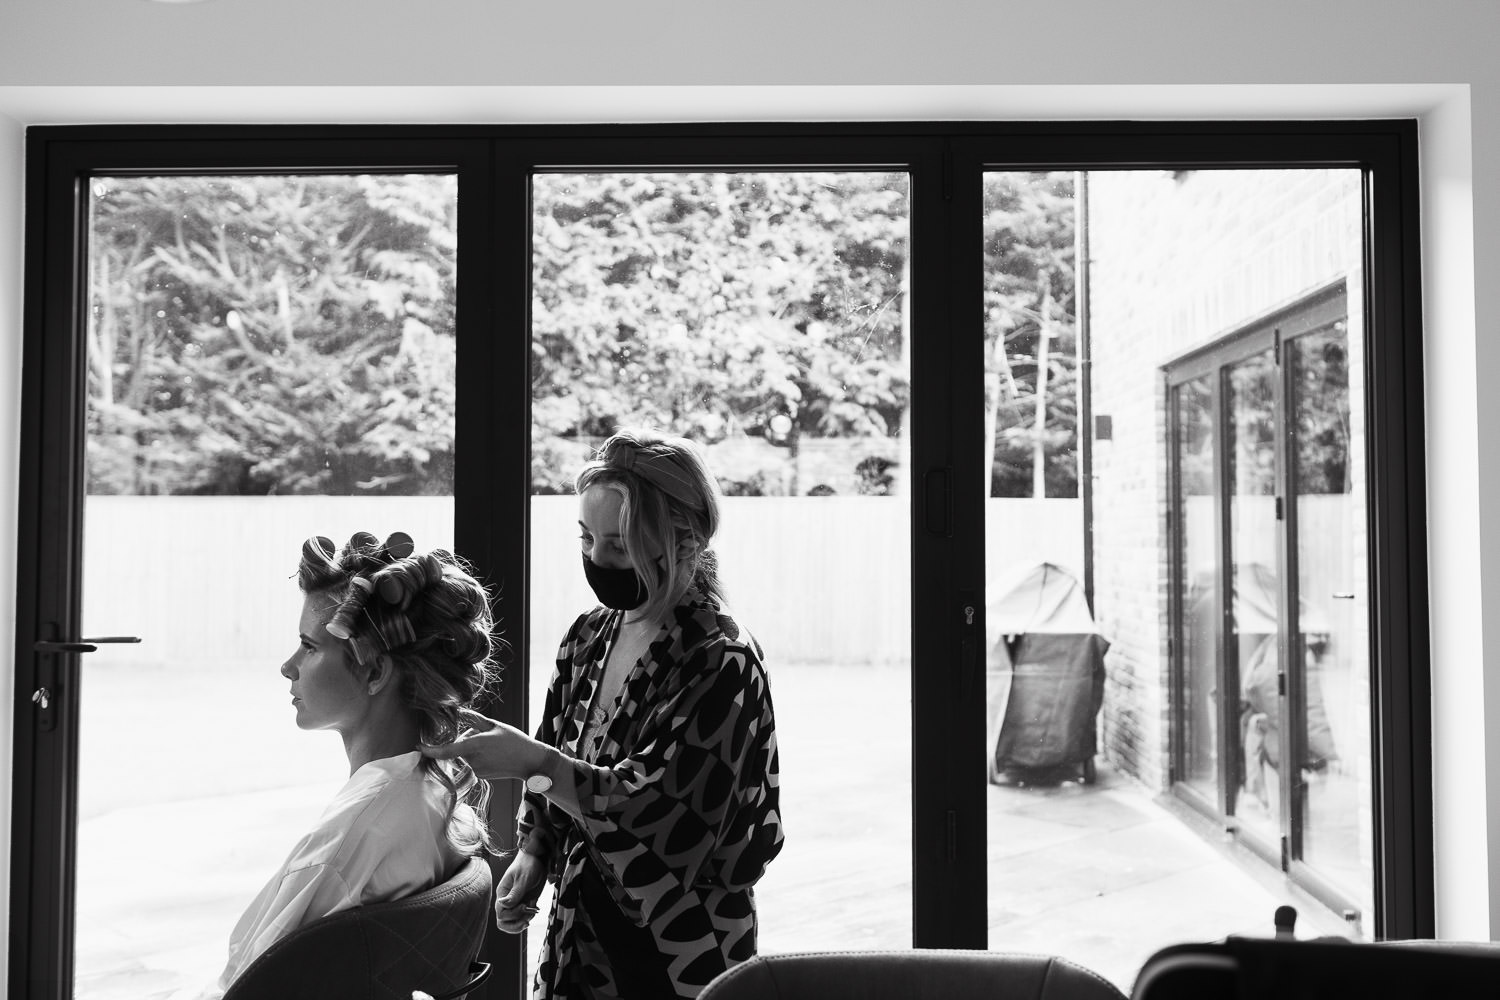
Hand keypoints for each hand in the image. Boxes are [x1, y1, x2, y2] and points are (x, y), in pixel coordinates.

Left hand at [420, 707, 543, 780]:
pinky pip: (472, 763)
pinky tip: (494, 756)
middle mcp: (474, 759)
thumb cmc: (514, 740)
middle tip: (487, 736)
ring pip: (465, 755)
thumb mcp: (494, 725)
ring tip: (494, 747)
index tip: (419, 747)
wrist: (529, 762)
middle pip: (459, 746)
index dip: (431, 750)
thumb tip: (457, 711)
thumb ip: (473, 719)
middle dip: (466, 739)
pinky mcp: (480, 776)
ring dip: (472, 749)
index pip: (448, 750)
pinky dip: (478, 757)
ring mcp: (477, 770)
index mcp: (477, 745)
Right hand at [494, 851, 548, 932]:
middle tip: (527, 919)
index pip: (501, 914)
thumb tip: (503, 905)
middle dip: (515, 925)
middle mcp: (507, 900)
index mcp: (503, 894)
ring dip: (522, 922)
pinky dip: (529, 917)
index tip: (524, 905)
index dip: (512, 914)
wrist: (537, 858)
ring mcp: (516, 903)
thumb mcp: (523, 878)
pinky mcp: (525, 902)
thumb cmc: (528, 864)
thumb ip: (515, 893)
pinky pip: (523, 917)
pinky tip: (535, 909)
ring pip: (512, 922)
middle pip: (503, 922)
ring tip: (532, 914)